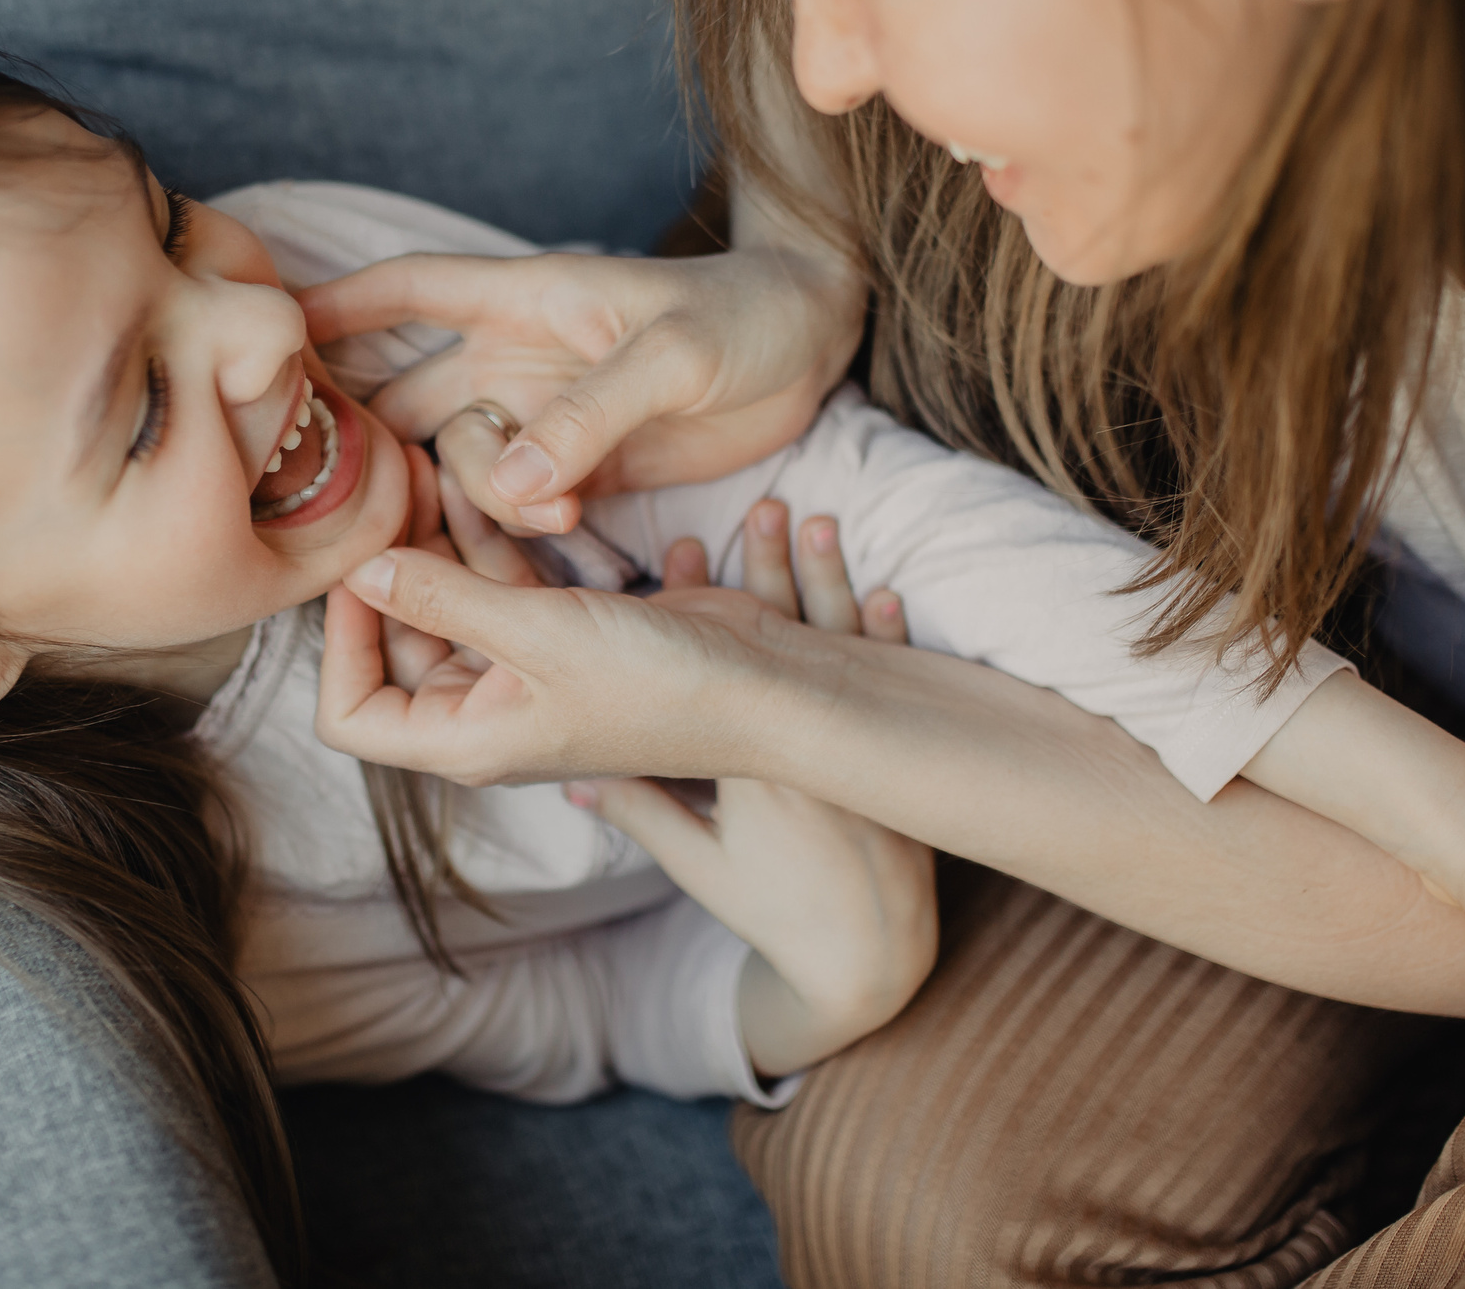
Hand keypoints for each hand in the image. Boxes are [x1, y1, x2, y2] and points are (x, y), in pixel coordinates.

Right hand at [299, 245, 861, 535]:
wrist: (814, 343)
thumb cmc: (746, 316)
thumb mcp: (674, 358)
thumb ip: (592, 417)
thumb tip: (510, 485)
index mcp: (524, 301)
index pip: (405, 291)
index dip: (334, 308)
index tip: (268, 334)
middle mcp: (515, 360)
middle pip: (406, 400)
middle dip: (370, 444)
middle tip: (344, 500)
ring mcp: (542, 417)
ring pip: (454, 465)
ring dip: (464, 502)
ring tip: (533, 521)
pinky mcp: (578, 466)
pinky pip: (512, 506)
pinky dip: (510, 532)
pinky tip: (547, 545)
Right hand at [568, 505, 935, 1076]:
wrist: (872, 958)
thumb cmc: (775, 913)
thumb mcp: (698, 865)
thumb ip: (641, 814)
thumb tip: (574, 781)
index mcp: (752, 765)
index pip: (719, 665)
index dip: (702, 605)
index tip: (684, 546)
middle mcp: (808, 746)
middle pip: (786, 639)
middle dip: (772, 570)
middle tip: (762, 506)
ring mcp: (856, 748)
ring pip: (841, 645)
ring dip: (829, 581)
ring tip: (817, 520)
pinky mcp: (890, 755)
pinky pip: (890, 682)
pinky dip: (888, 634)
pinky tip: (887, 590)